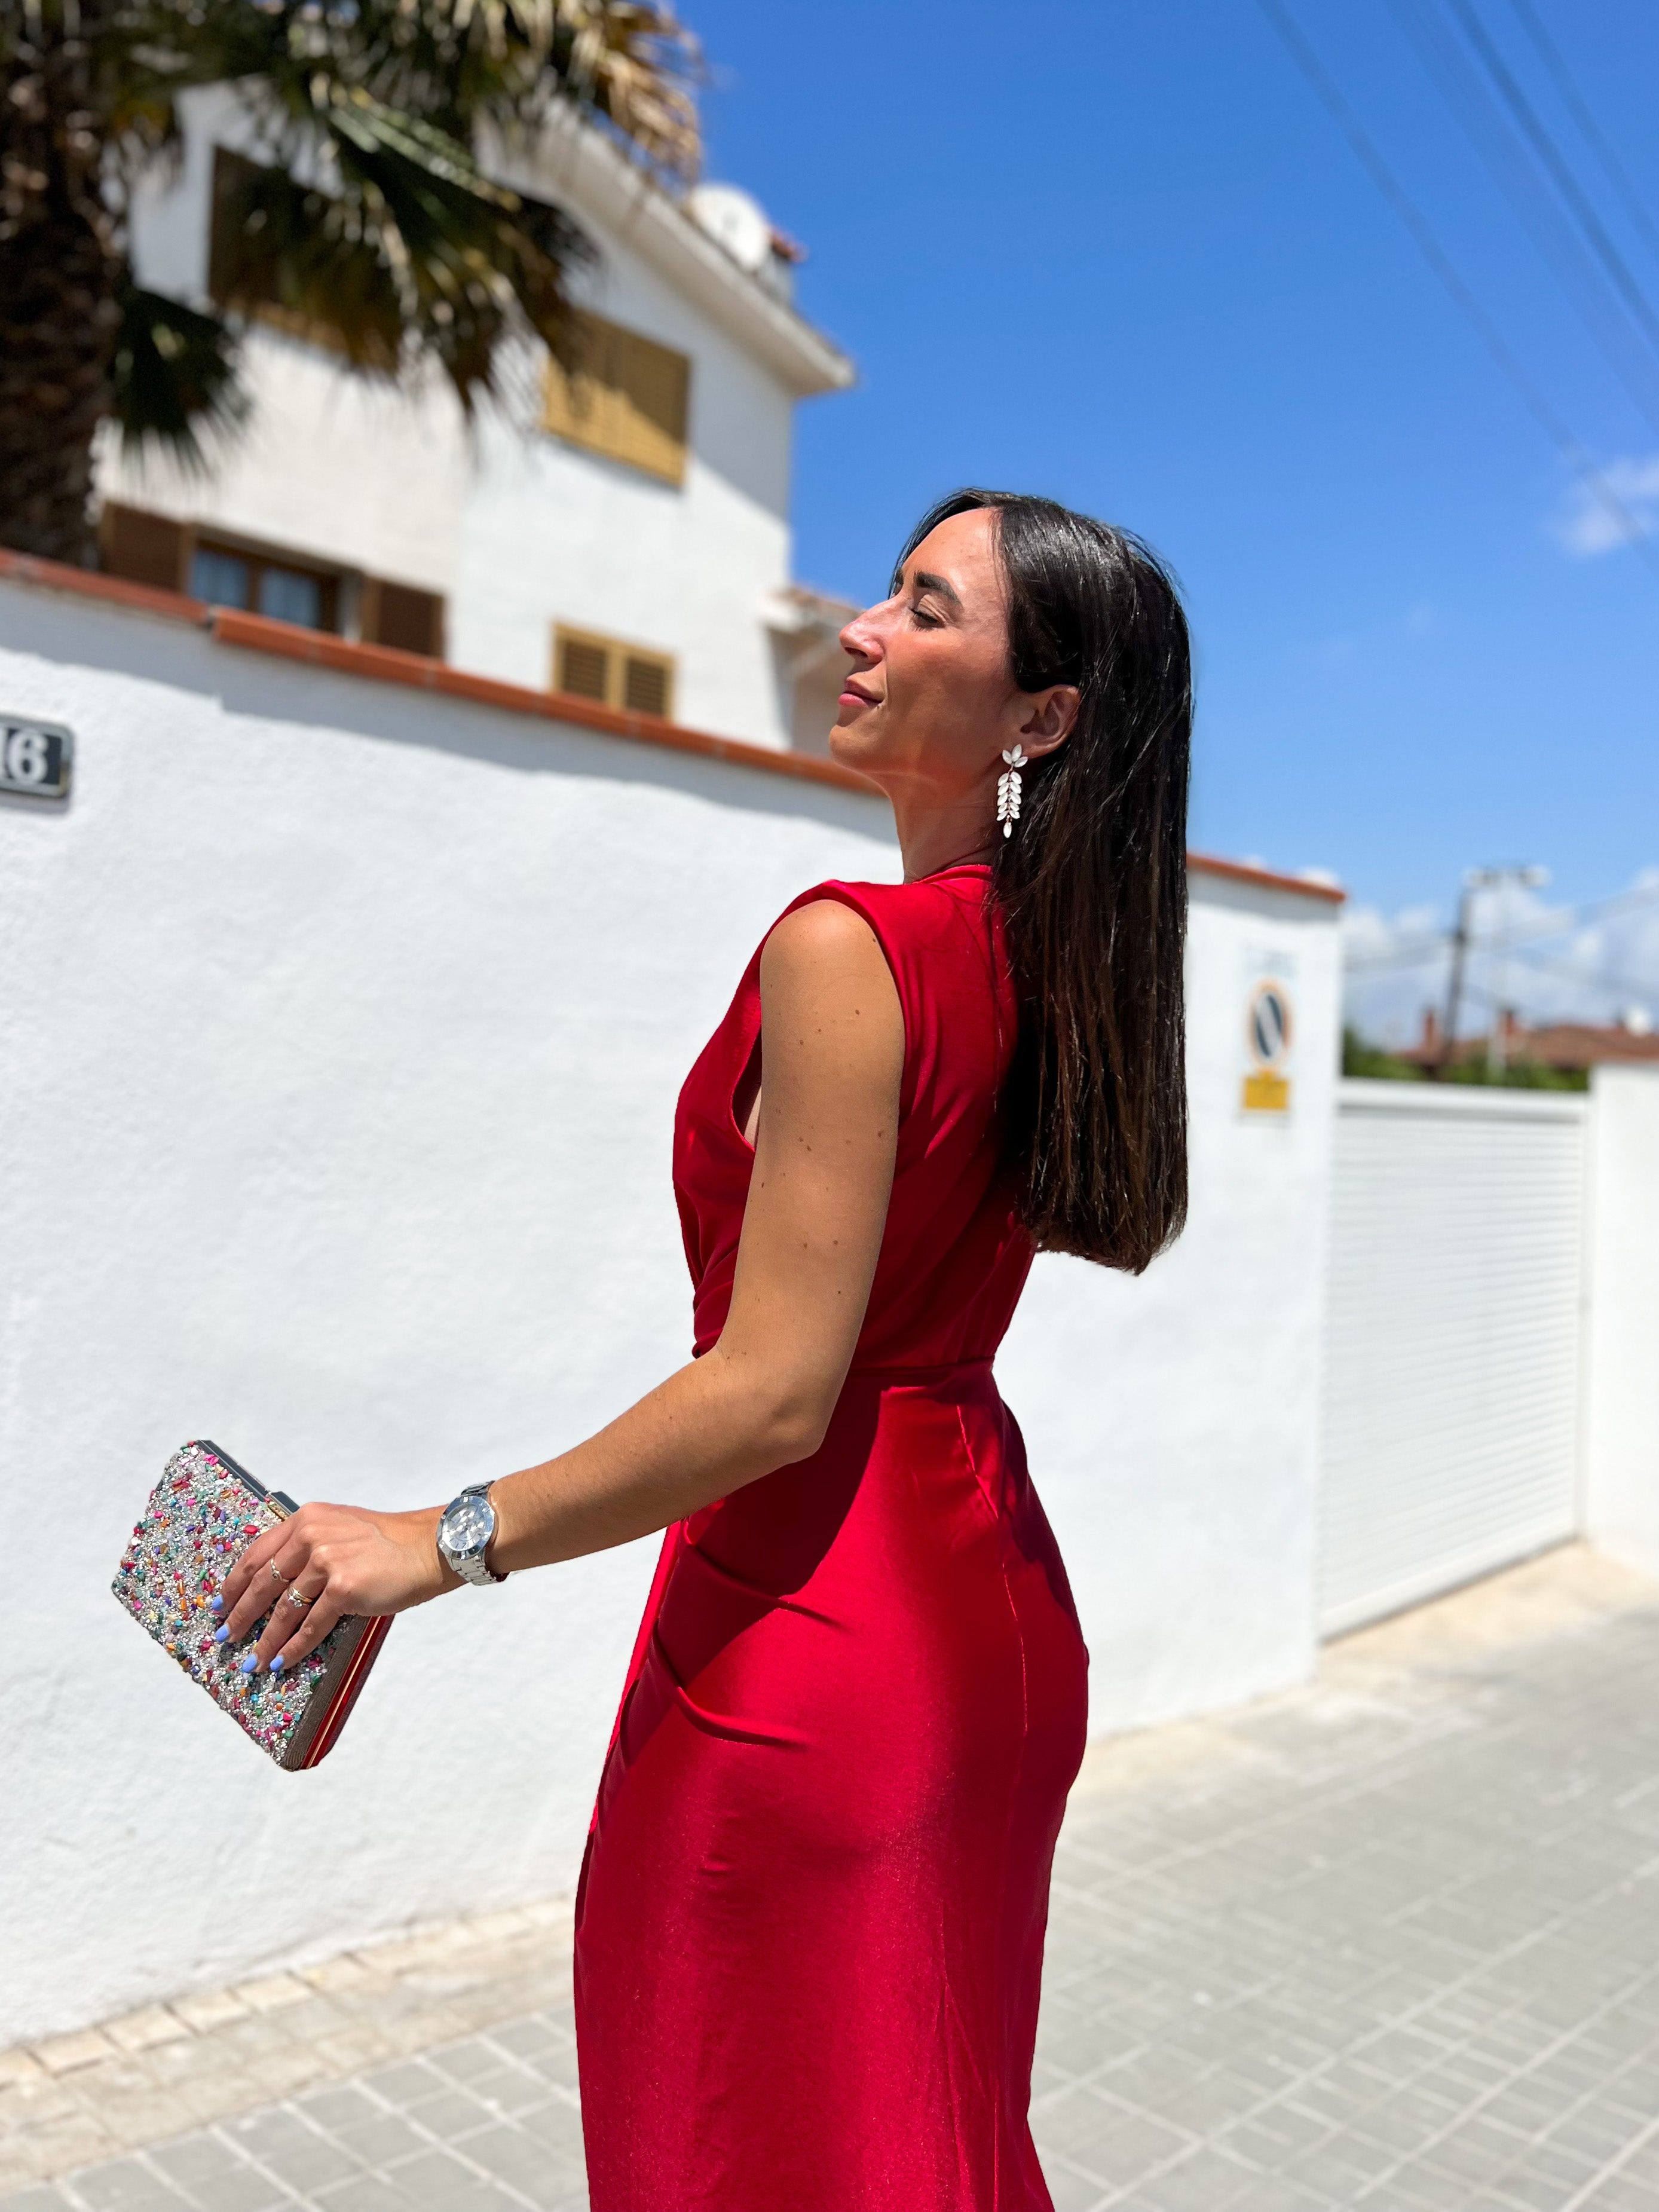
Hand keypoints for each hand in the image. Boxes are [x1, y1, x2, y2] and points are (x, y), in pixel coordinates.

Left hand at [213, 1502, 454, 1675]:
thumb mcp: (341, 1527)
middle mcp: (312, 1536)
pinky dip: (293, 1648)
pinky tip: (282, 1661)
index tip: (220, 1604)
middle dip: (240, 1616)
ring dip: (265, 1641)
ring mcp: (327, 1562)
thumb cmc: (389, 1541)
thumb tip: (277, 1580)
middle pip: (263, 1584)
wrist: (428, 1547)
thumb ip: (309, 1544)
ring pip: (284, 1610)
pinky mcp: (344, 1589)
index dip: (234, 1583)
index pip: (257, 1554)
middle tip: (226, 1637)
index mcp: (307, 1519)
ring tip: (253, 1660)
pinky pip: (310, 1626)